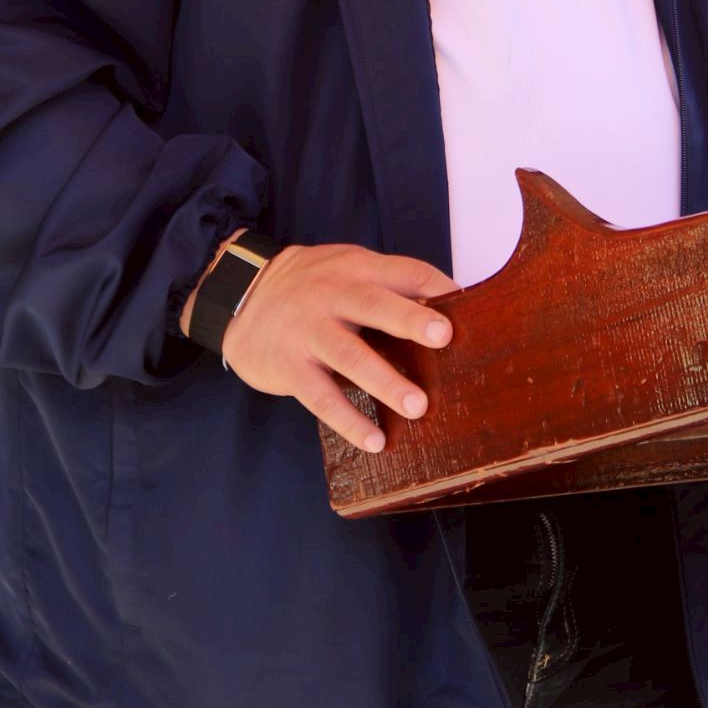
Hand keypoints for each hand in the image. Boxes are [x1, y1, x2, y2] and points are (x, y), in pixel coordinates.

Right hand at [189, 240, 456, 453]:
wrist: (239, 296)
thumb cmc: (309, 288)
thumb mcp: (344, 269)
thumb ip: (387, 284)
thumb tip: (446, 308)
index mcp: (355, 268)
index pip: (402, 270)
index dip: (435, 286)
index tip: (468, 304)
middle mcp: (332, 295)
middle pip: (373, 305)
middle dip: (409, 319)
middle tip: (444, 337)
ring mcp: (308, 331)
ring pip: (348, 355)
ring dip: (384, 381)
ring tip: (417, 406)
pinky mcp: (289, 366)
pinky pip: (320, 396)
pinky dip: (348, 420)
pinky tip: (374, 439)